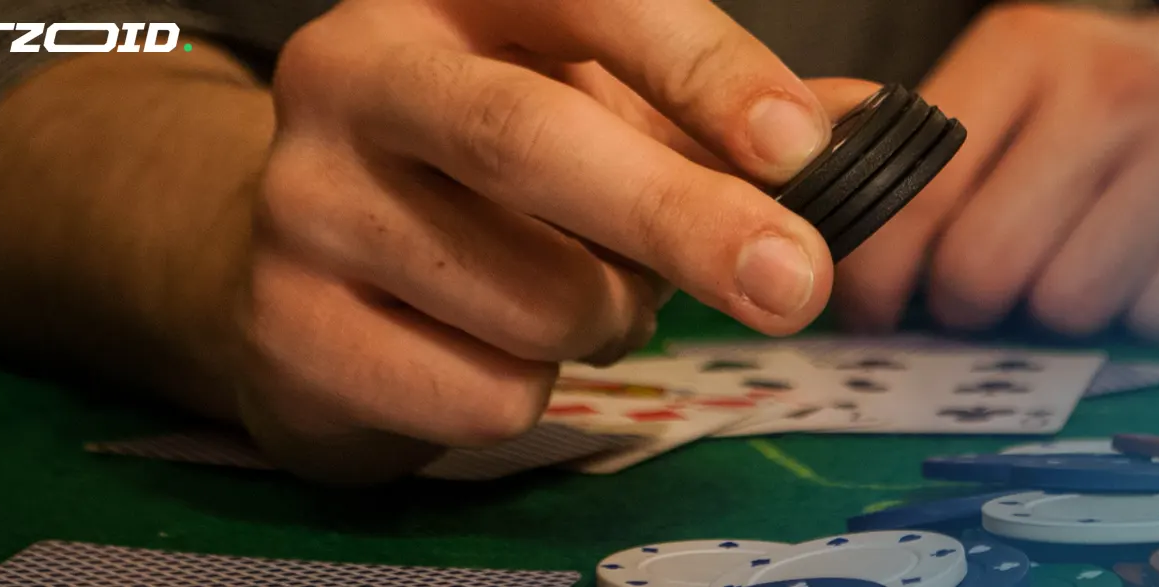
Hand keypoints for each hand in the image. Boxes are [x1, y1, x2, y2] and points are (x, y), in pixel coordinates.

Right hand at [242, 0, 851, 480]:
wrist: (308, 261)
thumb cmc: (489, 170)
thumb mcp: (605, 106)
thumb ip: (724, 116)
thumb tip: (871, 128)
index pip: (585, 0)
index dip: (702, 70)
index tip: (800, 147)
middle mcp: (356, 74)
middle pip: (526, 139)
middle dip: (682, 218)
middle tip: (794, 282)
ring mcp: (305, 203)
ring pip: (530, 295)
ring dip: (610, 320)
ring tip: (580, 295)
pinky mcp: (288, 329)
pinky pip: (484, 392)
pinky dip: (537, 390)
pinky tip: (495, 347)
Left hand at [835, 4, 1158, 341]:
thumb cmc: (1099, 111)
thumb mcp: (1006, 96)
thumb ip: (918, 164)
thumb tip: (831, 267)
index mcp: (1021, 51)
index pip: (914, 192)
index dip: (878, 276)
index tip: (875, 309)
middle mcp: (1109, 87)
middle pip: (984, 269)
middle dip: (969, 307)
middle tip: (984, 297)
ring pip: (1071, 308)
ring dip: (1059, 317)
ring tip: (1073, 274)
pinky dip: (1146, 319)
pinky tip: (1151, 274)